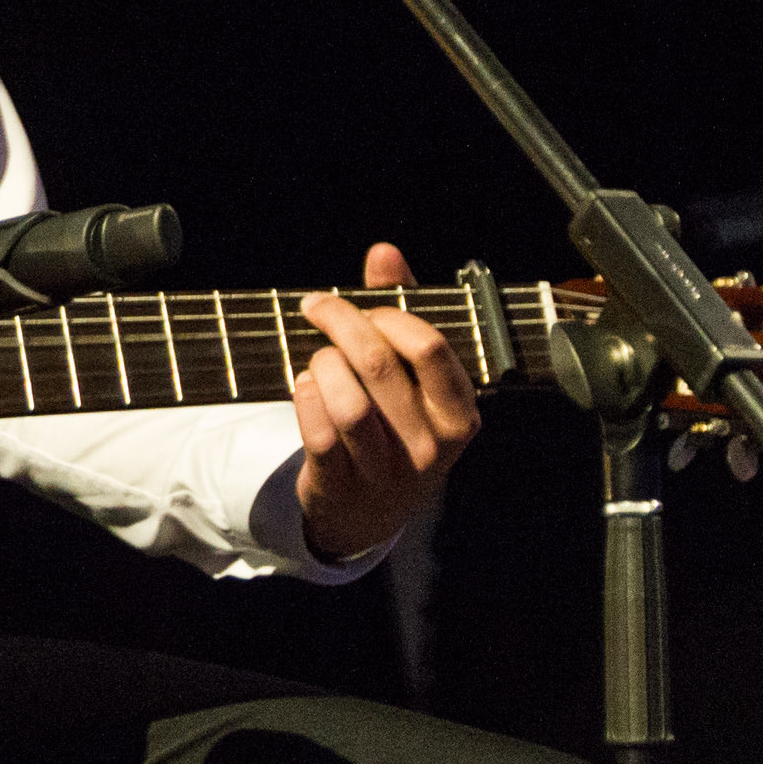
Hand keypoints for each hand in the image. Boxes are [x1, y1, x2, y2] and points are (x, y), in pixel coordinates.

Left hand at [292, 243, 480, 560]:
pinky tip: (304, 385)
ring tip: (318, 358)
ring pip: (348, 401)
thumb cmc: (394, 422)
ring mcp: (386, 472)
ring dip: (322, 364)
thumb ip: (401, 306)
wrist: (366, 511)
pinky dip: (303, 397)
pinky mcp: (342, 486)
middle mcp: (429, 448)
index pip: (431, 348)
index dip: (389, 316)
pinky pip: (317, 431)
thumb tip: (384, 252)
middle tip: (317, 306)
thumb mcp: (410, 373)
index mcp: (459, 415)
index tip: (364, 307)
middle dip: (340, 323)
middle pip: (379, 365)